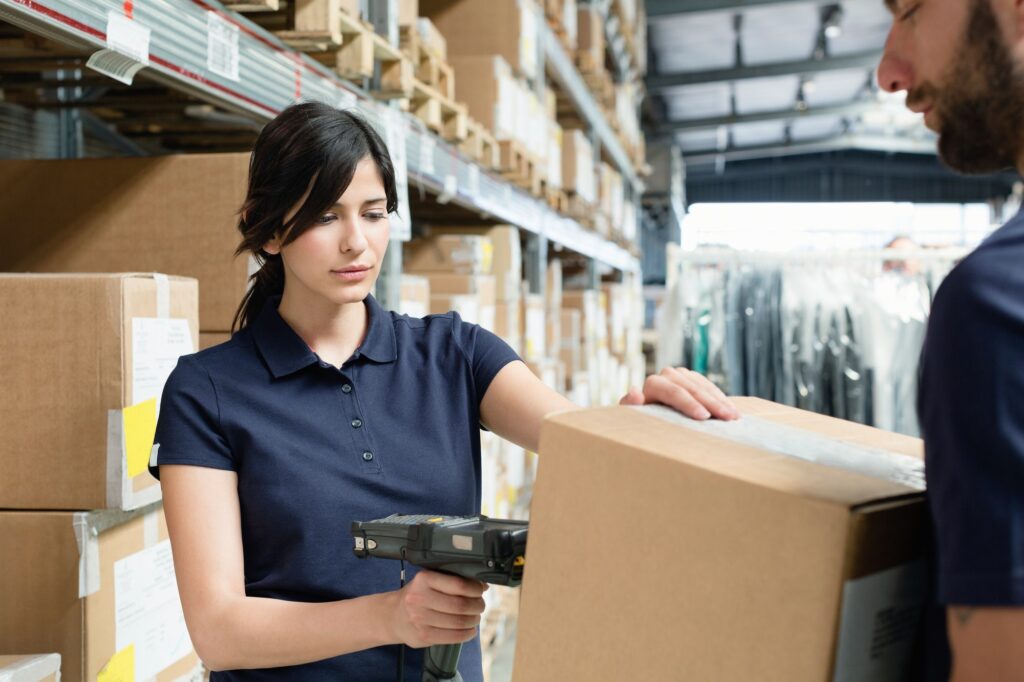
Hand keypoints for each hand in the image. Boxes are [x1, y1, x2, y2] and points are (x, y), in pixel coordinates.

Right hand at [388, 570, 486, 647]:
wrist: (392, 616)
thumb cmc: (416, 596)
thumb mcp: (428, 581)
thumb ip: (452, 580)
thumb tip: (482, 585)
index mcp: (424, 579)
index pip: (458, 584)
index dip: (475, 589)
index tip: (481, 590)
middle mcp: (420, 598)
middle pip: (460, 604)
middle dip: (477, 606)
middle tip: (480, 606)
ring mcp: (420, 618)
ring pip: (458, 621)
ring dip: (473, 620)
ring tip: (475, 618)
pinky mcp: (423, 636)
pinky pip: (453, 637)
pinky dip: (466, 634)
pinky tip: (469, 630)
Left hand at [620, 367, 739, 420]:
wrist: (648, 417)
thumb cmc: (640, 422)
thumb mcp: (633, 418)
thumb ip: (630, 406)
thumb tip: (635, 392)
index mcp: (654, 384)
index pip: (674, 392)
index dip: (690, 404)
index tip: (704, 418)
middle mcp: (667, 374)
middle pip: (693, 388)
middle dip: (712, 404)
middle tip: (729, 418)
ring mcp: (682, 375)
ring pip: (704, 386)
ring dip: (721, 401)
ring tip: (735, 417)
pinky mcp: (693, 378)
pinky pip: (709, 386)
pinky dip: (721, 398)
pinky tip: (732, 409)